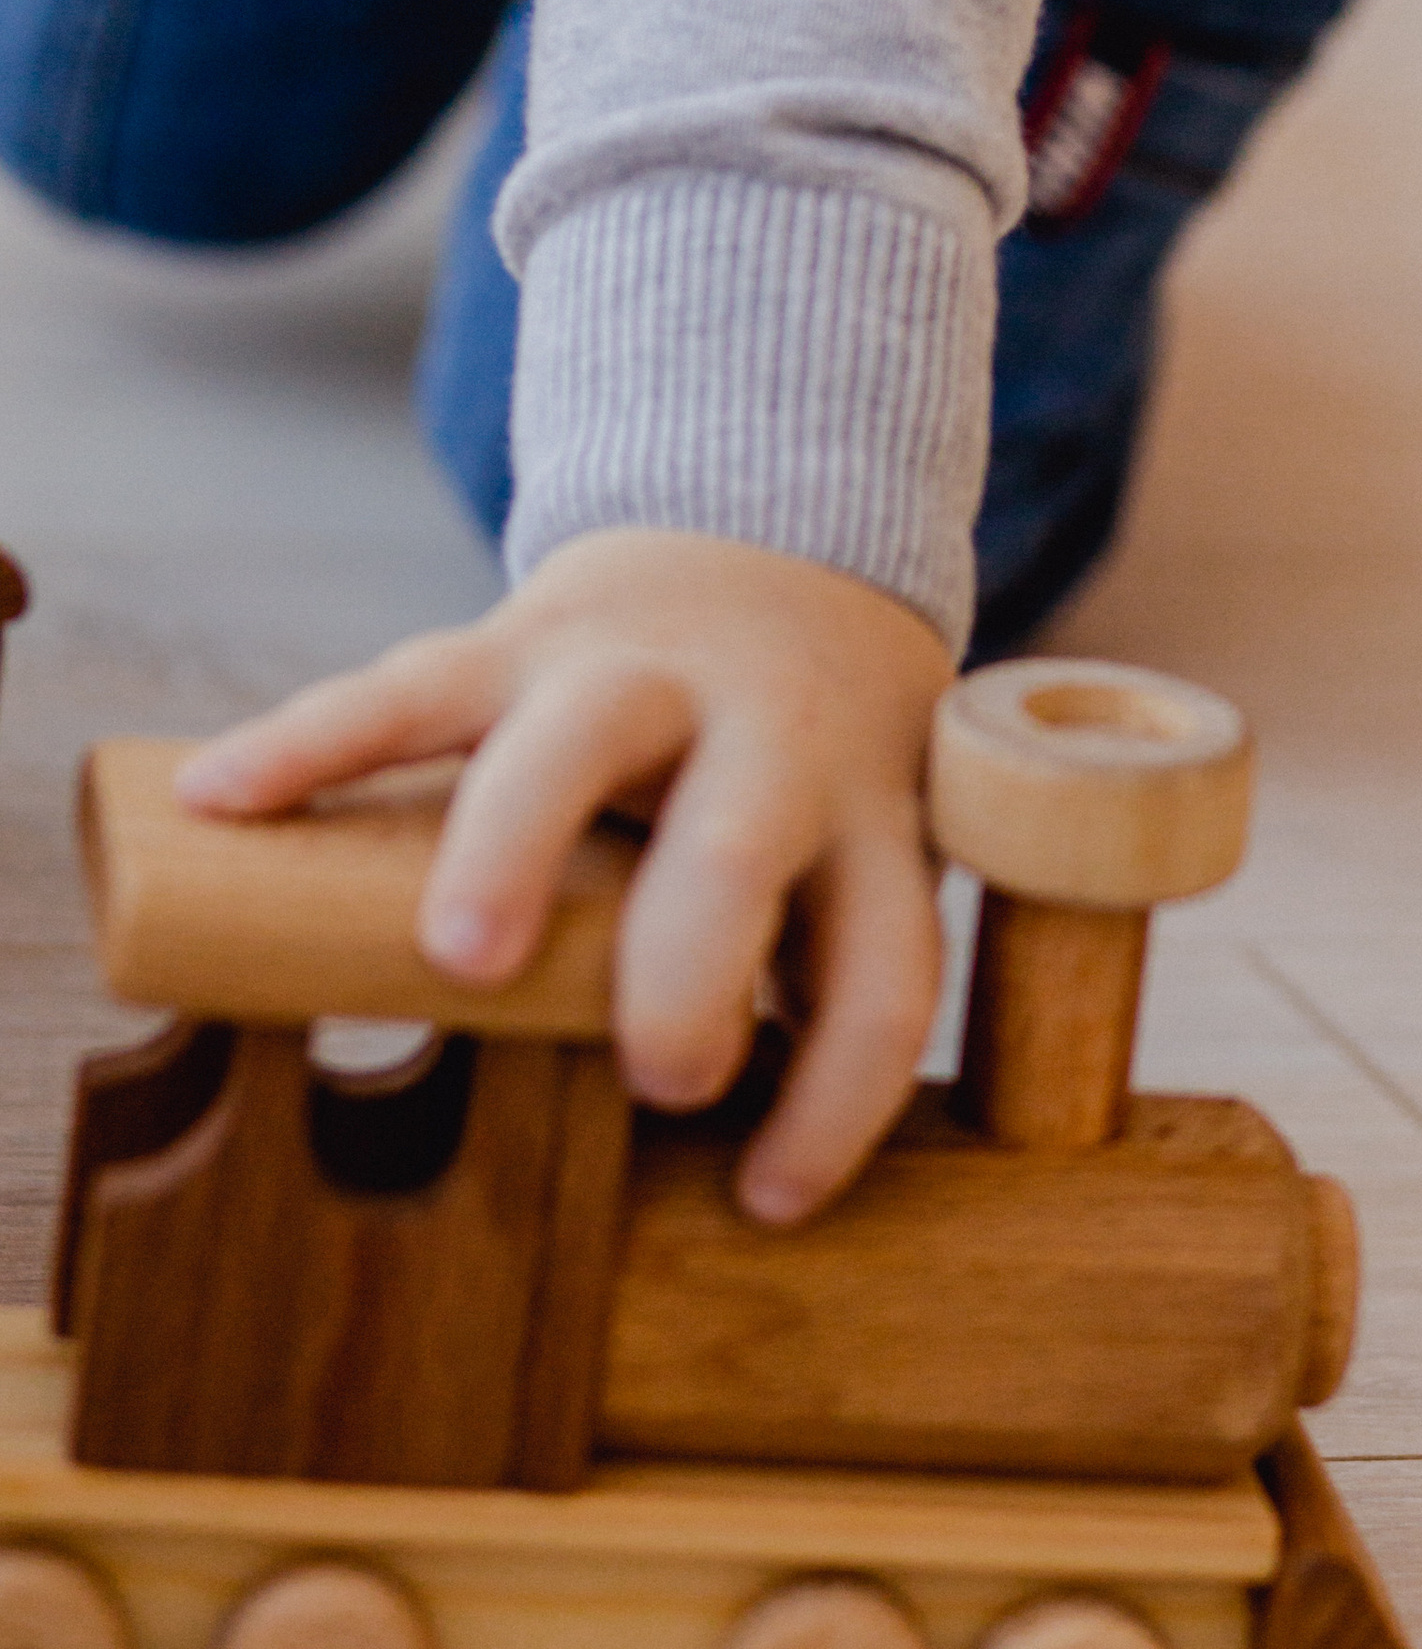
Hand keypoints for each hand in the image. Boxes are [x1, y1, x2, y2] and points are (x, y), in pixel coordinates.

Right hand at [172, 529, 954, 1222]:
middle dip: (694, 963)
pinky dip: (314, 741)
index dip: (840, 1095)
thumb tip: (699, 1200)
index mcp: (866, 814)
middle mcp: (768, 739)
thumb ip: (796, 975)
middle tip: (657, 1070)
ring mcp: (643, 678)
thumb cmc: (798, 760)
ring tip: (456, 950)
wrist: (775, 538)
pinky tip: (219, 797)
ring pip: (578, 736)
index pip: (885, 970)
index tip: (770, 1196)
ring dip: (515, 842)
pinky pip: (414, 682)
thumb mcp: (856, 843)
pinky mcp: (525, 637)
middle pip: (744, 842)